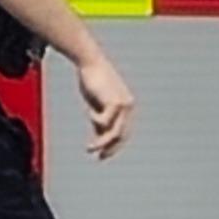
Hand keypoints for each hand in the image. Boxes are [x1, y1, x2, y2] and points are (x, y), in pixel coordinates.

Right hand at [56, 39, 137, 160]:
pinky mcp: (115, 101)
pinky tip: (90, 112)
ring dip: (102, 143)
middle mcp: (128, 107)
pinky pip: (105, 121)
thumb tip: (100, 137)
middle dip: (110, 148)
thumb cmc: (93, 80)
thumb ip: (101, 119)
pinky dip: (96, 120)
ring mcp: (124, 105)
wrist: (90, 61)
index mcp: (126, 108)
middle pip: (122, 136)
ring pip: (115, 132)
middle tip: (98, 157)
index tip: (102, 156)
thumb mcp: (97, 104)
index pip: (123, 133)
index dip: (114, 147)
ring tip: (90, 148)